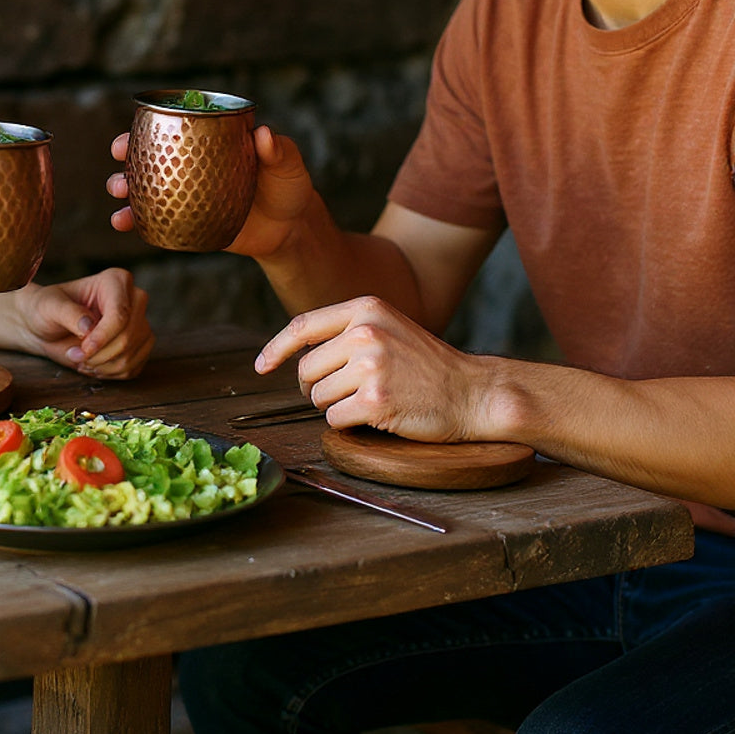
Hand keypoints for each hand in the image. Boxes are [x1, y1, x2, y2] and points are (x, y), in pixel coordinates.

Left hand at [17, 268, 152, 378]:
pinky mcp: (140, 346)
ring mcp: (140, 323)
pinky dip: (109, 373)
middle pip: (128, 337)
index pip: (120, 314)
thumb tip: (88, 325)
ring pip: (130, 356)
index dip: (102, 338)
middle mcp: (134, 300)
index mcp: (116, 281)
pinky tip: (93, 364)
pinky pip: (132, 369)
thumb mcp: (50, 306)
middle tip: (75, 355)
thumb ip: (68, 313)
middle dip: (98, 355)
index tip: (82, 349)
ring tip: (81, 359)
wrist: (48, 328)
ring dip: (101, 366)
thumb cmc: (48, 309)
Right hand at [110, 124, 318, 252]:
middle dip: (126, 156)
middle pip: (150, 156)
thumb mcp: (289, 164)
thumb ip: (279, 150)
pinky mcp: (185, 222)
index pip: (174, 127)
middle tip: (119, 158)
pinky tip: (123, 223)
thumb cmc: (289, 187)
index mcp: (209, 142)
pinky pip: (154, 220)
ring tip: (118, 192)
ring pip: (145, 187)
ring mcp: (185, 194)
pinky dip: (135, 221)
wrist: (290, 230)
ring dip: (124, 187)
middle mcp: (191, 166)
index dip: (148, 126)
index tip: (131, 132)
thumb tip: (264, 135)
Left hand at [255, 295, 489, 442]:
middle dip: (317, 387)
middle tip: (348, 392)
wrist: (472, 392)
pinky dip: (348, 424)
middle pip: (306, 370)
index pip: (302, 326)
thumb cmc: (425, 364)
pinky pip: (334, 419)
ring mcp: (371, 365)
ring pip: (318, 396)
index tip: (262, 366)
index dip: (276, 349)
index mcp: (365, 309)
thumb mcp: (387, 327)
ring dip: (336, 406)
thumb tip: (294, 353)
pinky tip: (376, 415)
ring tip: (370, 399)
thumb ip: (345, 331)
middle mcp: (364, 332)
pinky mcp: (376, 399)